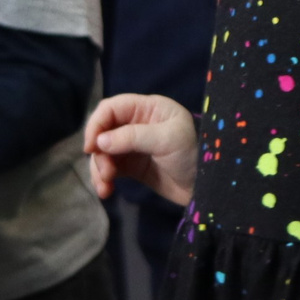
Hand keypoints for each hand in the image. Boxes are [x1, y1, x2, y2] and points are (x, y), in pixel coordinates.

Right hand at [84, 94, 198, 206]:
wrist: (208, 189)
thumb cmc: (193, 155)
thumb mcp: (167, 140)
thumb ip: (133, 137)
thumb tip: (99, 142)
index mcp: (148, 108)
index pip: (112, 108)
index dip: (97, 124)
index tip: (91, 147)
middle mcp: (137, 123)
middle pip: (103, 131)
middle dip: (98, 152)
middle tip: (106, 172)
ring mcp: (133, 145)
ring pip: (103, 152)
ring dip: (99, 168)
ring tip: (105, 186)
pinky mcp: (132, 166)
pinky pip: (109, 168)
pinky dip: (103, 179)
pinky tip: (106, 191)